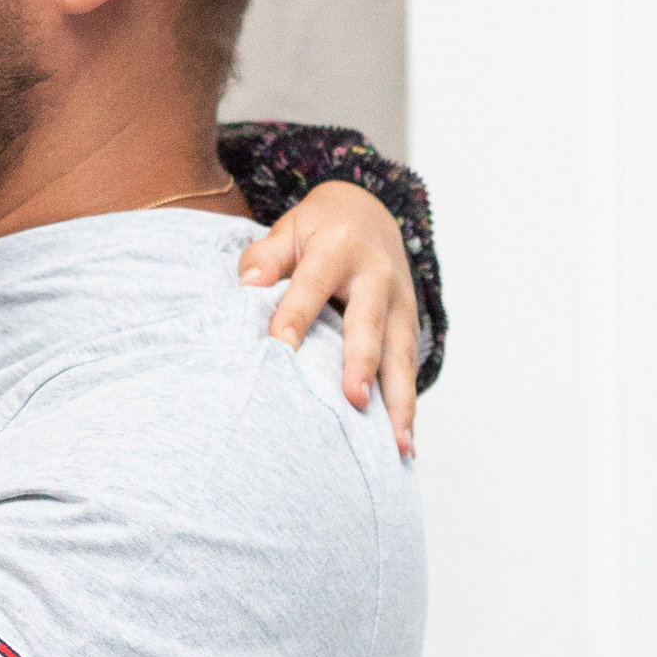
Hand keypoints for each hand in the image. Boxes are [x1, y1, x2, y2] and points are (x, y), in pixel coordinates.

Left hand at [237, 178, 420, 455]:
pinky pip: (408, 368)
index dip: (296, 314)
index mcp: (339, 248)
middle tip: (353, 400)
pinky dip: (407, 405)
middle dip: (362, 363)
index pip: (314, 284)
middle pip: (369, 324)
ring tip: (397, 444)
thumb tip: (247, 286)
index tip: (279, 346)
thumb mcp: (288, 229)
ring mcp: (400, 303)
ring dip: (400, 400)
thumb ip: (265, 257)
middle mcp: (377, 276)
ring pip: (401, 355)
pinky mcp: (409, 325)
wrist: (369, 212)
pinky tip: (402, 443)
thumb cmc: (318, 229)